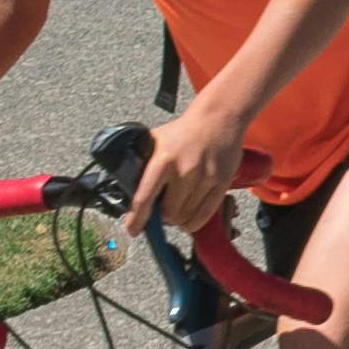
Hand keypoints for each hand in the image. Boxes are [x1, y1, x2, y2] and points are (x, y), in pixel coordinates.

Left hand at [128, 112, 241, 240]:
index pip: (144, 196)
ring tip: (178, 208)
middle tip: (163, 209)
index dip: (136, 218)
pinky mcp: (222, 183)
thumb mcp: (156, 141)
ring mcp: (205, 177)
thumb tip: (126, 190)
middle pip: (169, 213)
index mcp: (163, 159)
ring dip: (179, 219)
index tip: (133, 230)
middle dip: (163, 216)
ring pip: (186, 217)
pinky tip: (189, 218)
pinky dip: (193, 222)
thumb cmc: (183, 132)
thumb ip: (142, 163)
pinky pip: (204, 216)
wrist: (218, 118)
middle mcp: (184, 170)